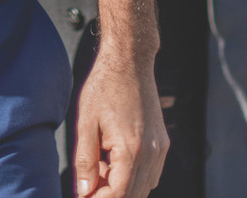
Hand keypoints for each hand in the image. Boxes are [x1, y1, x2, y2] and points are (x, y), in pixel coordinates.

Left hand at [74, 44, 166, 197]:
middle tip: (89, 182)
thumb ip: (85, 163)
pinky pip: (151, 174)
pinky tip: (114, 159)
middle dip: (109, 194)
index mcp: (131, 149)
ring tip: (100, 165)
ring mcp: (160, 149)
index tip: (84, 196)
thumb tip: (84, 193)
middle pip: (134, 195)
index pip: (119, 194)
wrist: (130, 62)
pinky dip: (133, 176)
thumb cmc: (104, 87)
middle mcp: (152, 153)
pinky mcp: (163, 143)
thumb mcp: (86, 124)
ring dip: (122, 187)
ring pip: (144, 187)